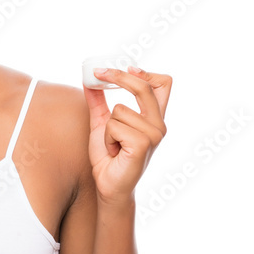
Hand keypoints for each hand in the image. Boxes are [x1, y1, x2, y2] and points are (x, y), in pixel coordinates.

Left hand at [83, 66, 171, 205]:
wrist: (107, 185)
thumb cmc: (109, 157)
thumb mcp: (102, 123)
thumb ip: (98, 101)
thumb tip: (89, 79)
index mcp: (154, 118)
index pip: (163, 85)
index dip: (146, 72)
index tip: (127, 67)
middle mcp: (158, 125)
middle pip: (144, 87)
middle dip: (119, 77)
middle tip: (98, 73)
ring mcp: (153, 134)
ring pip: (119, 110)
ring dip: (107, 127)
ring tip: (113, 144)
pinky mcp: (143, 143)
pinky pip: (114, 125)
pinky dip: (107, 137)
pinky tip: (114, 151)